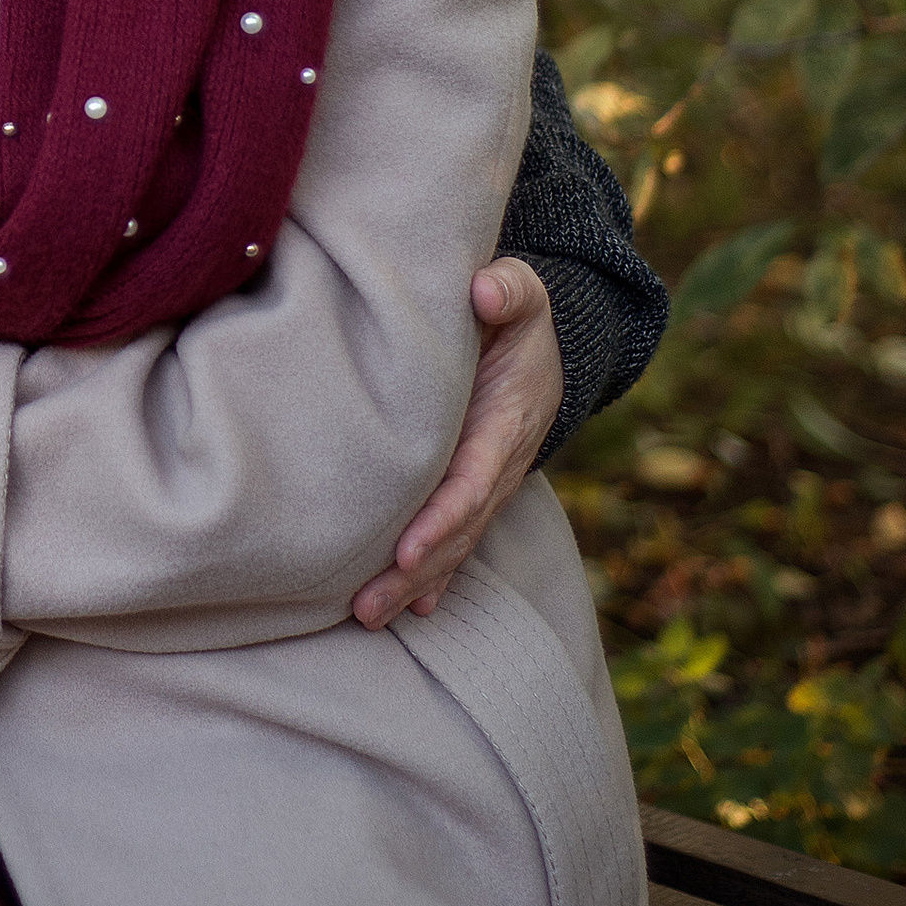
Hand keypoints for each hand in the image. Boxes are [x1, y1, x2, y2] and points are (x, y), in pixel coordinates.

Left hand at [350, 257, 564, 631]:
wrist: (539, 349)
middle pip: (458, 529)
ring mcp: (485, 483)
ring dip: (412, 582)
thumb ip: (510, 289)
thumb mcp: (522, 294)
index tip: (404, 547)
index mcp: (507, 422)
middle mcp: (498, 464)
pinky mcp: (469, 489)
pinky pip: (451, 539)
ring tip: (366, 616)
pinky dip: (429, 575)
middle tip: (367, 605)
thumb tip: (484, 290)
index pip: (474, 479)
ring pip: (452, 543)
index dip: (442, 516)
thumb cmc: (514, 316)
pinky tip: (404, 607)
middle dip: (416, 570)